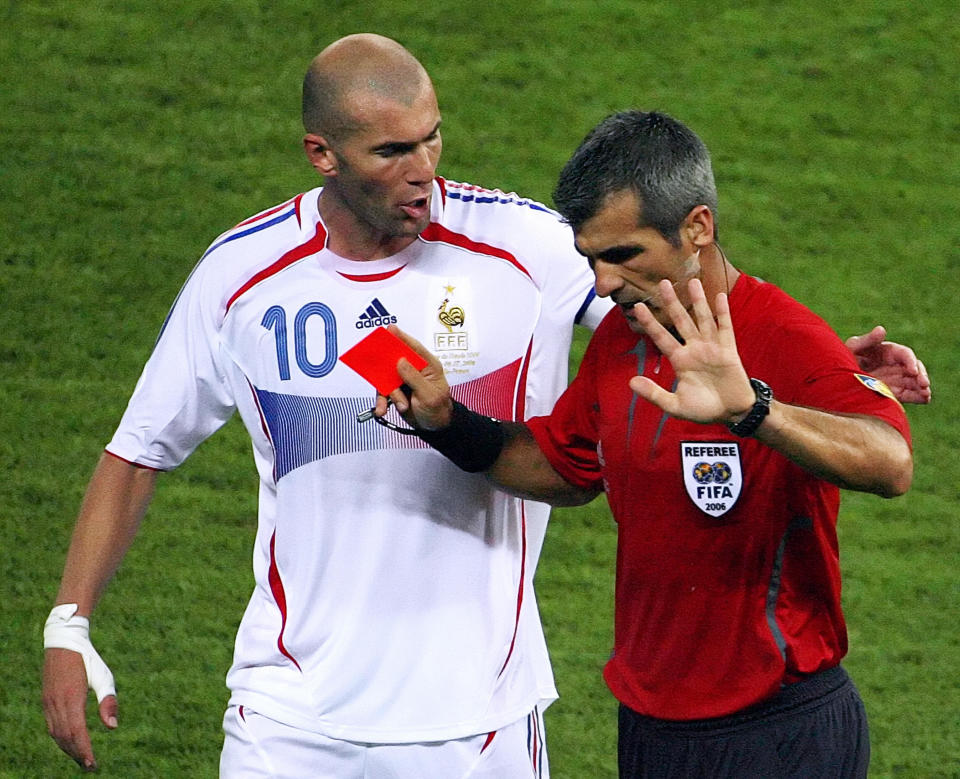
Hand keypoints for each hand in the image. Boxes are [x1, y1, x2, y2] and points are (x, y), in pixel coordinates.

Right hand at [42, 648, 117, 771]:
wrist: (64, 641)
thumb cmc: (88, 658)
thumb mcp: (103, 676)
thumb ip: (108, 701)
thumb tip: (113, 727)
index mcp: (71, 698)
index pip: (77, 732)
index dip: (84, 750)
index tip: (92, 764)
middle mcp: (56, 703)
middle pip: (65, 737)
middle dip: (77, 754)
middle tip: (90, 767)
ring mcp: (49, 703)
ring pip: (56, 734)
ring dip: (68, 748)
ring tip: (82, 759)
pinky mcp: (47, 701)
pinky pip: (52, 726)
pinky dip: (61, 738)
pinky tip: (70, 742)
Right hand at [375, 325, 453, 429]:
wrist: (433, 428)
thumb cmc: (438, 409)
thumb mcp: (429, 395)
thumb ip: (414, 378)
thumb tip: (401, 361)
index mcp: (428, 366)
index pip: (415, 348)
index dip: (402, 337)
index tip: (391, 329)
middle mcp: (414, 370)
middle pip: (395, 360)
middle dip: (387, 369)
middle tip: (379, 368)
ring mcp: (403, 380)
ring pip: (386, 379)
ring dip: (389, 393)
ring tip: (400, 404)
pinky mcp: (395, 390)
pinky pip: (383, 392)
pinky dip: (382, 402)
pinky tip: (382, 410)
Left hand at [627, 278, 755, 424]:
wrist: (731, 414)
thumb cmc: (703, 410)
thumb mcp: (675, 406)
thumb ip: (654, 394)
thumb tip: (631, 382)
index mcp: (679, 361)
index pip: (661, 337)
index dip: (650, 322)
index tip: (637, 306)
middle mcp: (694, 349)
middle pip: (681, 321)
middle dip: (672, 302)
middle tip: (662, 283)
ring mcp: (711, 347)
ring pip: (702, 319)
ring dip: (698, 301)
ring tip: (692, 281)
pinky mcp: (728, 350)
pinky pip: (725, 328)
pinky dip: (722, 313)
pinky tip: (719, 296)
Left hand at [845, 325, 930, 403]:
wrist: (835, 377)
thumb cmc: (843, 357)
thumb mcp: (853, 347)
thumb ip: (867, 340)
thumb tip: (881, 329)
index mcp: (888, 351)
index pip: (905, 354)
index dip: (911, 362)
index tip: (912, 371)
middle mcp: (895, 365)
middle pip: (914, 368)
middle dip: (921, 375)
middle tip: (924, 384)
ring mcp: (895, 379)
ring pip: (914, 382)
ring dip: (922, 387)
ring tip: (926, 394)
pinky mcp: (892, 392)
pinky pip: (908, 394)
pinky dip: (918, 396)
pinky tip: (925, 400)